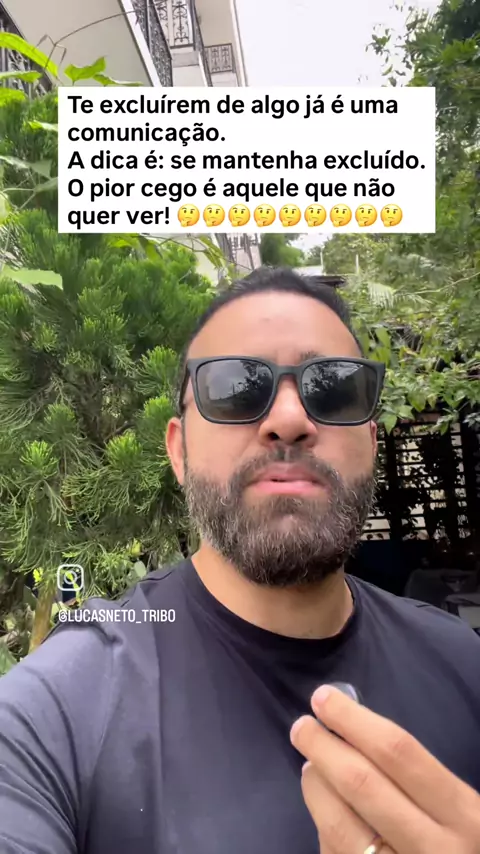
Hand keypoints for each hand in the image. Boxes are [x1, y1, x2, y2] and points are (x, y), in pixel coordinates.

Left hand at [290, 684, 479, 853]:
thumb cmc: (459, 843)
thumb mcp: (456, 809)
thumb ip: (416, 777)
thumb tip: (351, 733)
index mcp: (462, 814)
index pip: (398, 752)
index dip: (353, 720)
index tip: (324, 698)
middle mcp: (433, 849)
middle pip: (361, 783)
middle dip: (322, 747)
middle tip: (302, 726)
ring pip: (337, 822)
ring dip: (315, 785)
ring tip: (311, 766)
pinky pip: (334, 851)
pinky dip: (323, 823)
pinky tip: (325, 808)